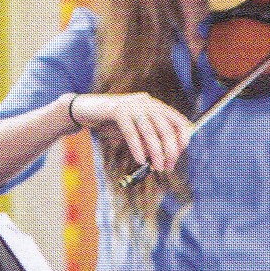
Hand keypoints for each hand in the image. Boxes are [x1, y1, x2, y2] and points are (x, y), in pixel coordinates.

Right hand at [71, 93, 191, 171]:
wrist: (86, 110)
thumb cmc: (114, 124)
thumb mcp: (136, 132)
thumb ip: (150, 140)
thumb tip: (165, 157)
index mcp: (156, 106)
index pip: (179, 121)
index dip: (183, 139)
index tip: (178, 155)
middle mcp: (147, 102)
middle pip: (166, 128)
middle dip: (170, 151)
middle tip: (167, 167)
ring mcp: (133, 104)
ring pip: (150, 132)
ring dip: (156, 153)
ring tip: (157, 168)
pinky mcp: (117, 109)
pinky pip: (131, 132)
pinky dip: (137, 148)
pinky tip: (141, 160)